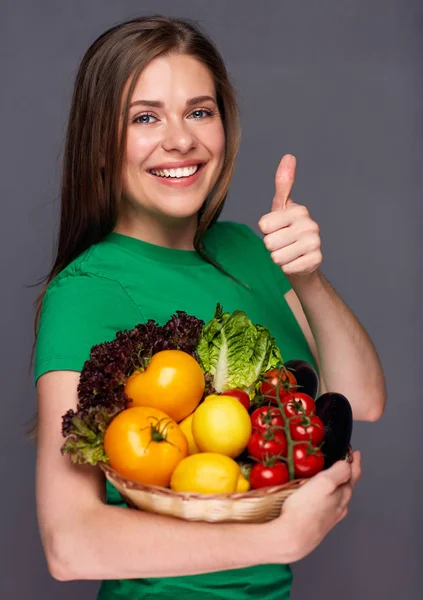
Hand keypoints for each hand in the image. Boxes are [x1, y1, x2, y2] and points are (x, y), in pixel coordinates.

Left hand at [258, 154, 321, 279]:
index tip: (276, 229)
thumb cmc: (287, 232)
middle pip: (269, 242)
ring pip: (276, 256)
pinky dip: (287, 268)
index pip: (263, 225)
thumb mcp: (281, 208)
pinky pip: (287, 268)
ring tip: (288, 252)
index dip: (266, 231)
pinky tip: (295, 262)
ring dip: (279, 258)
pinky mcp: (315, 261)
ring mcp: (315, 243)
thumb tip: (289, 156)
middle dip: (271, 246)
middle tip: (283, 244)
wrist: (303, 261)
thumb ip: (283, 184)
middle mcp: (310, 225)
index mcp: (299, 210)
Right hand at [268, 451, 361, 562]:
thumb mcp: (325, 482)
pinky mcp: (318, 522)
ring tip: (333, 475)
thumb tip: (347, 464)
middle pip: (348, 485)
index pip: (354, 474)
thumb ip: (340, 471)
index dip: (355, 461)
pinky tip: (319, 495)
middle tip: (345, 460)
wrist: (292, 537)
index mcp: (343, 494)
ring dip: (338, 483)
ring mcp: (330, 515)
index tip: (356, 452)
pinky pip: (327, 504)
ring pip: (339, 496)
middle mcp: (340, 506)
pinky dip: (327, 495)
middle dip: (348, 471)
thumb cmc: (305, 509)